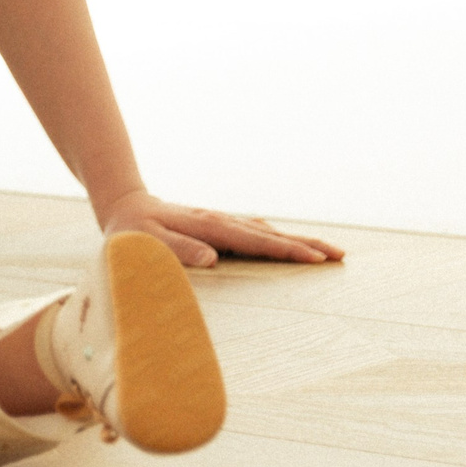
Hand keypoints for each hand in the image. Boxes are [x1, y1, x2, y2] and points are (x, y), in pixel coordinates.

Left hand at [99, 189, 343, 267]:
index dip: (287, 251)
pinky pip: (256, 234)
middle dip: (307, 244)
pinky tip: (289, 244)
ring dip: (297, 240)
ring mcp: (222, 221)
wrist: (124, 207)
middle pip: (271, 234)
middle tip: (341, 256)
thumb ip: (177, 249)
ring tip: (328, 253)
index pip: (255, 242)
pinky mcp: (219, 226)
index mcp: (209, 226)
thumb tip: (212, 259)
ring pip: (267, 232)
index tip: (315, 259)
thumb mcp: (147, 243)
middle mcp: (221, 221)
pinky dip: (278, 239)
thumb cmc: (132, 233)